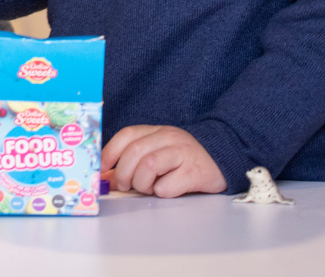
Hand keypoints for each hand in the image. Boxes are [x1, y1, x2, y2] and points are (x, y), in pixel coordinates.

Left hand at [101, 125, 227, 196]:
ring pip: (149, 165)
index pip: (127, 135)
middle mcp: (169, 138)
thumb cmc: (184, 158)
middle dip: (123, 173)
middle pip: (135, 152)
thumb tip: (106, 177)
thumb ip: (133, 160)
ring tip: (148, 188)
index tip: (102, 169)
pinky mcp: (194, 172)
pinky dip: (161, 192)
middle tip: (124, 185)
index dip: (110, 152)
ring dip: (141, 183)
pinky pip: (167, 186)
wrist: (222, 158)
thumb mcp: (158, 152)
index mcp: (157, 131)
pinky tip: (168, 189)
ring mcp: (183, 153)